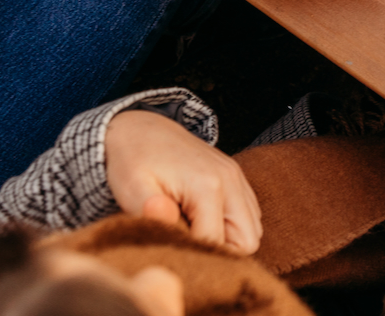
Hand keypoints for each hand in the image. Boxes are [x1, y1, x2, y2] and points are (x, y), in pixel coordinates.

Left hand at [104, 109, 261, 254]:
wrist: (141, 129)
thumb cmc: (134, 160)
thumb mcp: (131, 187)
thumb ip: (147, 209)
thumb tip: (165, 222)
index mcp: (208, 185)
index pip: (215, 243)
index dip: (192, 256)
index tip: (170, 252)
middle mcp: (231, 180)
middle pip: (248, 242)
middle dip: (219, 254)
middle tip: (187, 248)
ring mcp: (237, 177)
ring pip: (253, 230)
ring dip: (228, 241)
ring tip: (193, 235)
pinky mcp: (236, 177)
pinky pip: (250, 214)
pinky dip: (232, 227)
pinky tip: (202, 223)